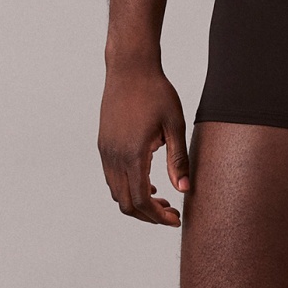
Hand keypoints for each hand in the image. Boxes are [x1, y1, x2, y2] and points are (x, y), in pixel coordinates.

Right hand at [98, 55, 189, 226]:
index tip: (175, 219)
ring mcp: (105, 151)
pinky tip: (147, 181)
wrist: (130, 68)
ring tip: (162, 198)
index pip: (141, 200)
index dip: (157, 216)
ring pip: (116, 192)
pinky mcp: (103, 144)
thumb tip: (183, 190)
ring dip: (137, 202)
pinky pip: (112, 177)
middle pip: (126, 202)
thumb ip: (179, 160)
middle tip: (171, 213)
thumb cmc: (156, 92)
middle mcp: (114, 156)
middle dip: (148, 215)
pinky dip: (127, 187)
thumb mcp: (175, 125)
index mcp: (133, 154)